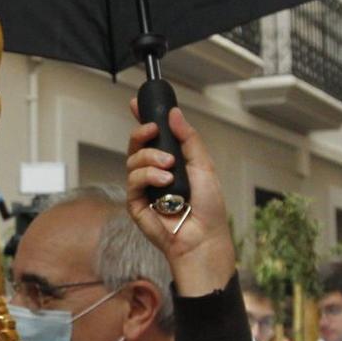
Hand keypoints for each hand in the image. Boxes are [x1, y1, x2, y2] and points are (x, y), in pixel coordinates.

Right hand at [125, 105, 235, 295]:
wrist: (204, 237)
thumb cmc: (208, 207)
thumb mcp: (203, 166)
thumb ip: (188, 139)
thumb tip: (173, 114)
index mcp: (169, 162)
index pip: (151, 138)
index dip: (142, 120)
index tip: (136, 103)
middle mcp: (153, 173)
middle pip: (136, 145)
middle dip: (141, 133)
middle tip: (153, 130)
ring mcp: (143, 188)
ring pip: (133, 160)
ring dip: (150, 158)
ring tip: (170, 168)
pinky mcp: (135, 204)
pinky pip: (133, 180)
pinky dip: (147, 176)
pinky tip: (164, 182)